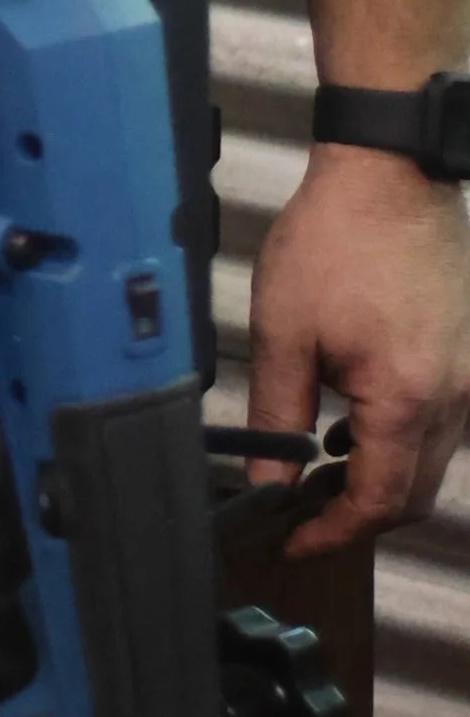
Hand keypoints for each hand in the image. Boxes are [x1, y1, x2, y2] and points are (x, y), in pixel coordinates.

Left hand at [248, 142, 469, 554]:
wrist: (390, 175)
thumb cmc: (335, 240)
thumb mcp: (284, 331)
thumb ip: (275, 415)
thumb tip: (267, 480)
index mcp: (406, 399)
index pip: (378, 501)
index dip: (333, 532)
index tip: (295, 541)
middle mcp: (454, 400)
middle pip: (414, 495)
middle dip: (358, 514)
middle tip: (303, 513)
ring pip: (432, 463)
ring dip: (382, 477)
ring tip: (321, 468)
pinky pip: (443, 425)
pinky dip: (403, 440)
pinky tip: (357, 423)